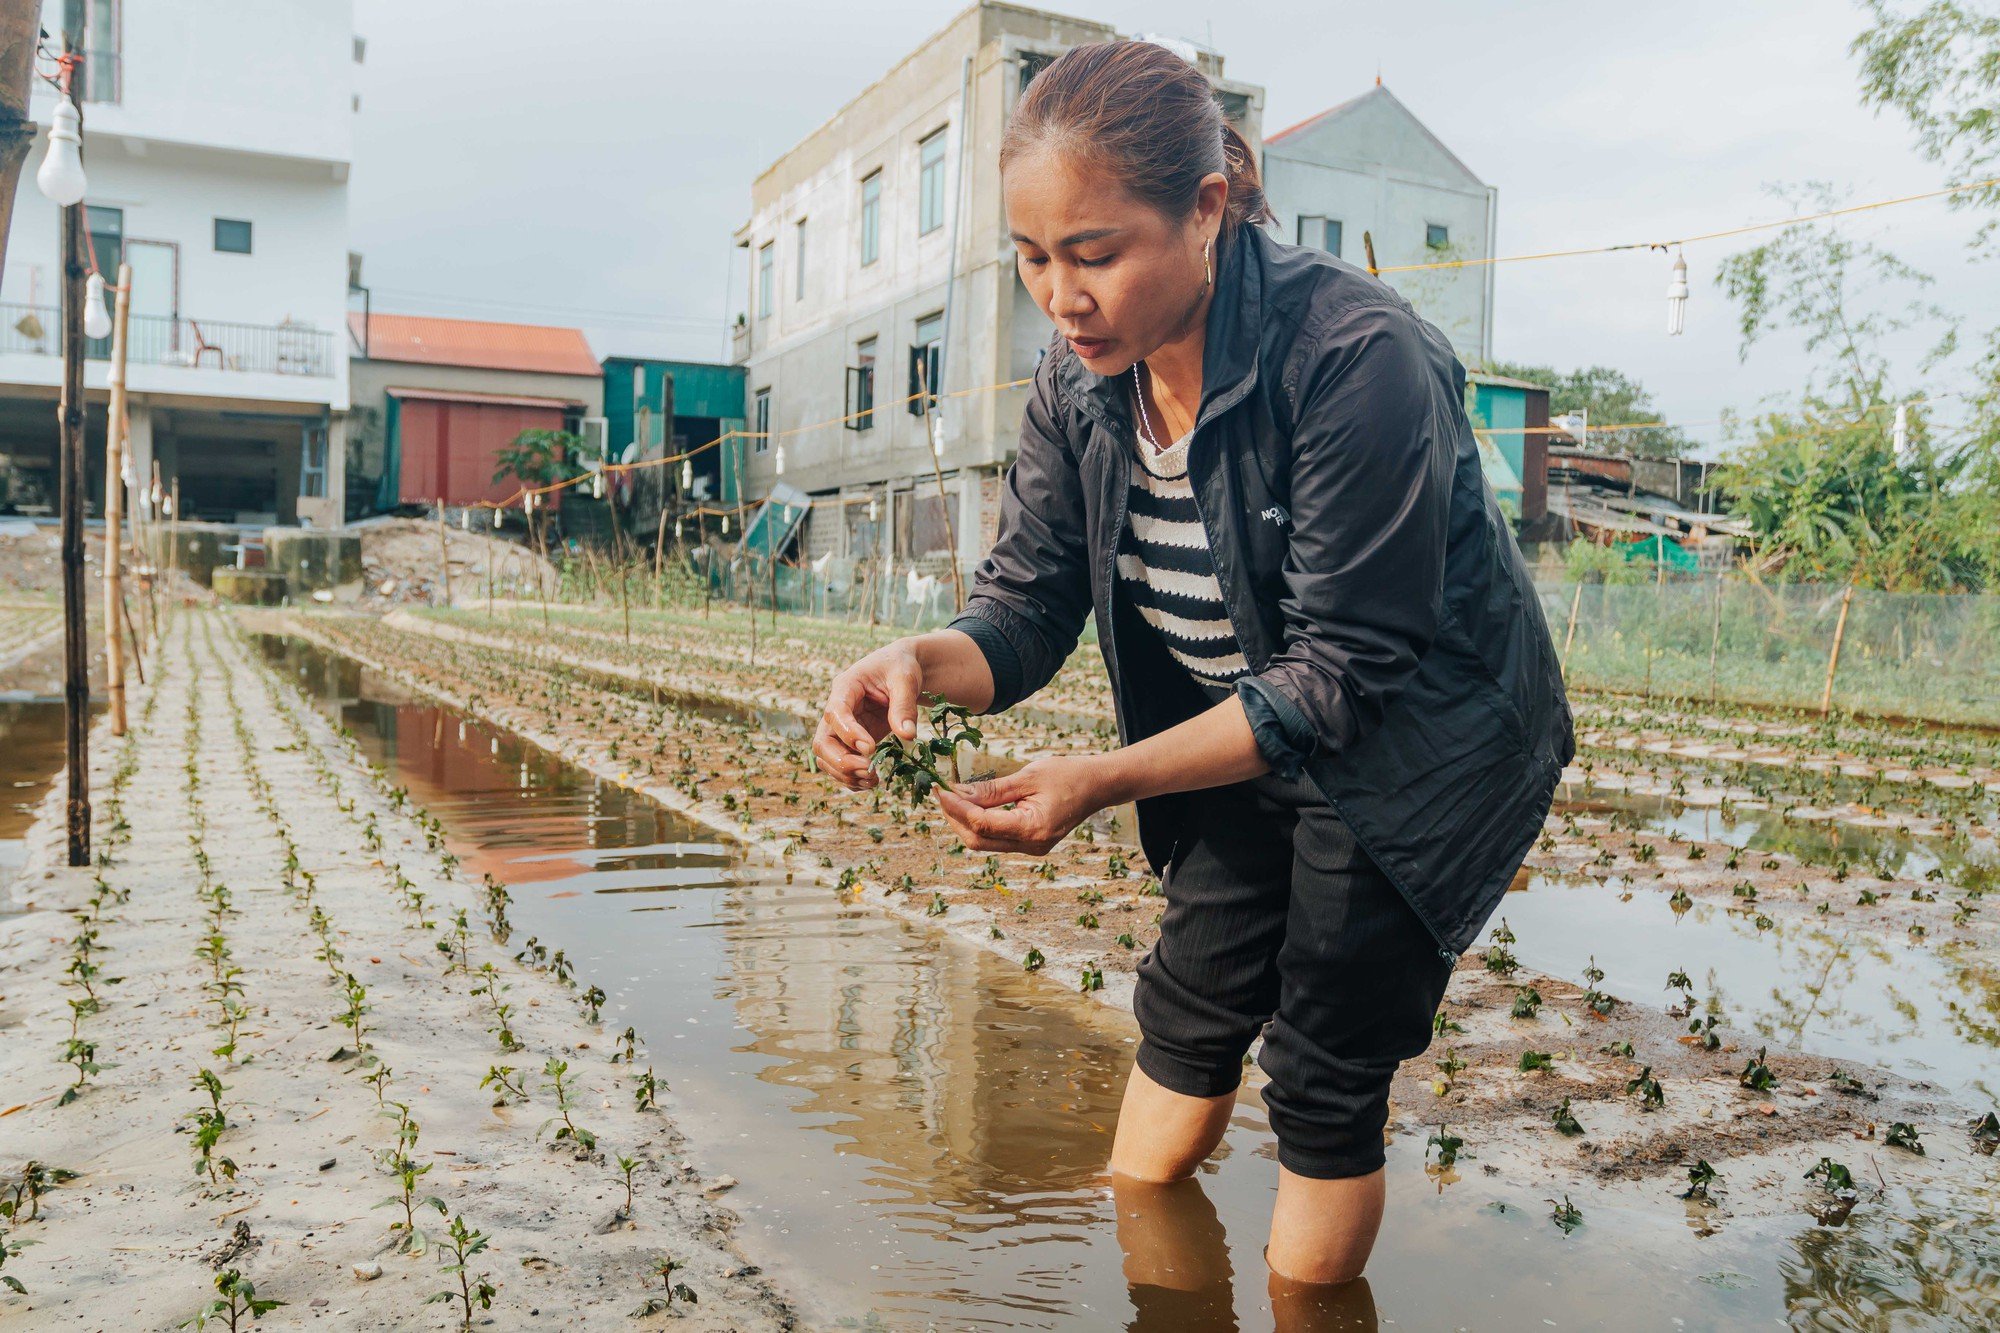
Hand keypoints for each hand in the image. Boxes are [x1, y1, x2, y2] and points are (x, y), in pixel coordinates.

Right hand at [812, 641, 923, 790]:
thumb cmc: (900, 667)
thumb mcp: (905, 679)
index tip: (870, 748)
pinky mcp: (851, 741)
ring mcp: (842, 727)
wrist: (901, 669)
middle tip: (869, 770)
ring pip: (827, 757)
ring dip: (845, 774)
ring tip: (873, 780)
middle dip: (841, 760)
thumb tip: (907, 736)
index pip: (835, 713)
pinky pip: (841, 763)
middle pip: (822, 741)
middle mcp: (837, 709)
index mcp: (846, 687)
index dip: (848, 733)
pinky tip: (872, 782)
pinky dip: (851, 778)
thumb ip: (904, 705)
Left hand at [935, 757, 1105, 854]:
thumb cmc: (1068, 775)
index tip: (941, 790)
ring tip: (951, 797)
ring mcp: (1031, 848)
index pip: (982, 824)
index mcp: (1032, 829)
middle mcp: (1031, 846)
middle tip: (941, 793)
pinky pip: (996, 839)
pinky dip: (979, 824)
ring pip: (984, 843)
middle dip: (955, 818)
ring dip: (964, 822)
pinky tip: (971, 805)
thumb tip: (958, 792)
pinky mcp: (1030, 844)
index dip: (957, 808)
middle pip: (978, 840)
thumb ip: (992, 789)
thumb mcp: (1028, 776)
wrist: (1098, 786)